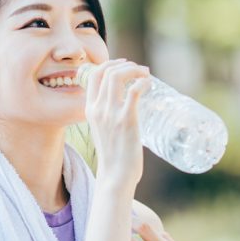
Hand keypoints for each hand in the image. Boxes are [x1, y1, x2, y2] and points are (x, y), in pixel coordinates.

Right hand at [84, 59, 151, 188]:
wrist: (116, 175)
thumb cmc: (114, 155)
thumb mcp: (103, 130)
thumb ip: (108, 116)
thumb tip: (126, 103)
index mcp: (90, 110)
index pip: (93, 76)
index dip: (109, 64)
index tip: (124, 65)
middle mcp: (98, 109)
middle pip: (108, 72)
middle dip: (126, 65)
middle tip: (140, 70)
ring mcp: (111, 114)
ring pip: (118, 77)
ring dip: (135, 70)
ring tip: (146, 75)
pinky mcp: (127, 120)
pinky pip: (135, 91)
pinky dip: (143, 82)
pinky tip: (149, 85)